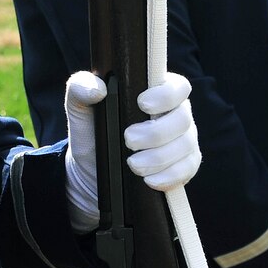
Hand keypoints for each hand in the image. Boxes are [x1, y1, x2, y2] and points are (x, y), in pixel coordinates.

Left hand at [63, 73, 203, 231]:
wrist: (93, 169)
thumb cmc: (92, 130)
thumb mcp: (80, 108)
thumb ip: (81, 87)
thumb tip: (97, 89)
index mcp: (158, 92)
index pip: (177, 86)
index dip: (166, 95)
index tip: (142, 104)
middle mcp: (176, 113)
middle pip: (182, 119)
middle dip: (156, 133)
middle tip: (129, 140)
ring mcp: (184, 140)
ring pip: (186, 145)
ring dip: (159, 157)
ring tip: (133, 164)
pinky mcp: (185, 165)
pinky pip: (187, 170)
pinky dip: (169, 176)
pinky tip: (150, 180)